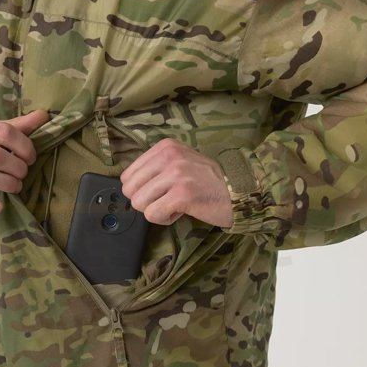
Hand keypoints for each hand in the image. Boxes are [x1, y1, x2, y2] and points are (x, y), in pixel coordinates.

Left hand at [119, 138, 233, 227]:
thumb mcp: (182, 161)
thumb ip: (157, 168)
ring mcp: (175, 175)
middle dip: (146, 201)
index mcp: (165, 147)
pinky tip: (181, 212)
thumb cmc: (208, 182)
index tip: (161, 191)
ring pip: (139, 203)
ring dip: (156, 210)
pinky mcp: (182, 195)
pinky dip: (165, 219)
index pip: (128, 175)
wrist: (239, 192)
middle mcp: (168, 156)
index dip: (141, 190)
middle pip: (130, 190)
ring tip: (176, 205)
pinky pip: (153, 214)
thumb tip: (129, 185)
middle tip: (167, 200)